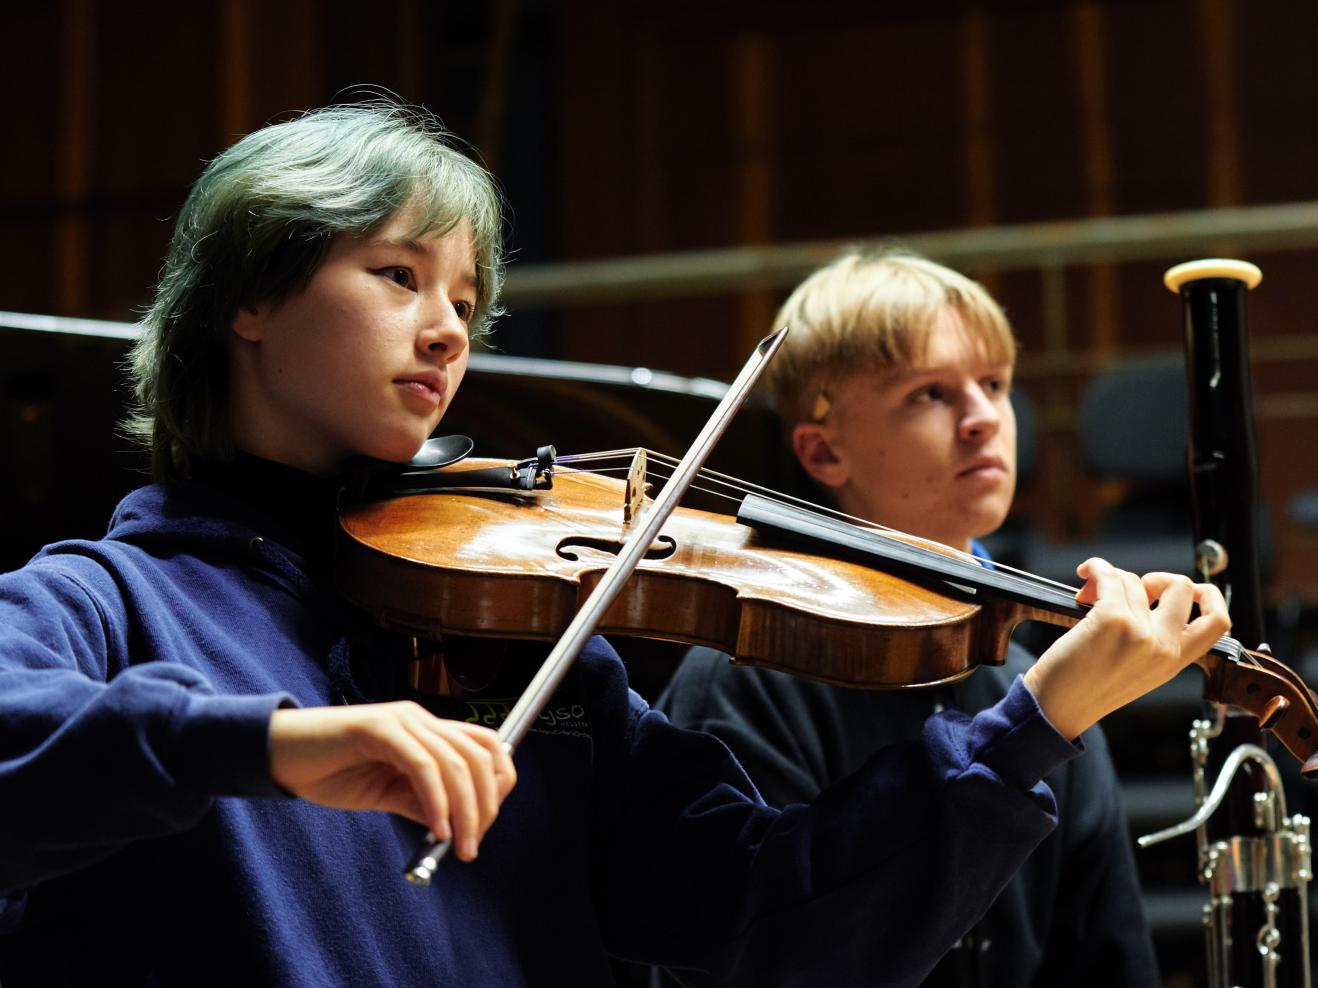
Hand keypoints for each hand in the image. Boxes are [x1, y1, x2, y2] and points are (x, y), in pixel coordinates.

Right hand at [268, 702, 516, 860]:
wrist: (282, 756)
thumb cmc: (331, 771)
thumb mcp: (387, 792)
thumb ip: (421, 801)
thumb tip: (457, 825)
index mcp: (426, 729)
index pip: (485, 746)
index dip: (497, 783)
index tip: (484, 825)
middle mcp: (420, 718)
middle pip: (479, 756)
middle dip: (486, 804)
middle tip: (474, 844)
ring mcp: (402, 720)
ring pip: (456, 763)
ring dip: (466, 811)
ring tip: (460, 845)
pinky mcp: (379, 728)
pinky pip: (422, 766)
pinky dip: (437, 801)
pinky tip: (437, 829)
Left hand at [1023, 558, 1229, 739]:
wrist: (1056, 707)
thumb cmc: (1085, 687)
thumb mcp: (1139, 669)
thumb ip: (1154, 639)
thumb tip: (1144, 591)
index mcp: (1175, 662)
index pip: (1218, 622)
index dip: (1210, 596)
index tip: (1188, 587)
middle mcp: (1164, 647)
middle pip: (1183, 587)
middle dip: (1157, 578)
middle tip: (1130, 591)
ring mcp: (1140, 633)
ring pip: (1135, 579)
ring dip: (1110, 578)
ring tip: (1090, 594)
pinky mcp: (1111, 620)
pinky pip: (1110, 576)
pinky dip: (1096, 568)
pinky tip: (1086, 574)